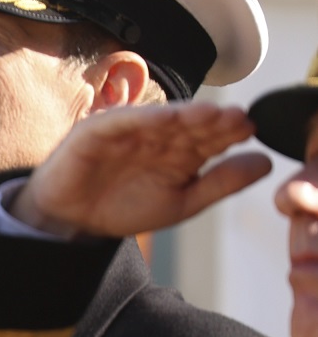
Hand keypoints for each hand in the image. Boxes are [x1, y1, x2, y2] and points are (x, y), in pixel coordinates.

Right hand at [15, 103, 272, 238]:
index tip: (251, 129)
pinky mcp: (97, 131)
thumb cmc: (122, 208)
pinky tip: (165, 117)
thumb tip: (267, 162)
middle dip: (213, 121)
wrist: (69, 223)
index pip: (210, 136)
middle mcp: (157, 136)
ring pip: (161, 118)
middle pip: (189, 124)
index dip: (229, 132)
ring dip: (186, 114)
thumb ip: (221, 182)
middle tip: (238, 118)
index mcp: (179, 151)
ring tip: (211, 113)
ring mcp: (128, 130)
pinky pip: (122, 121)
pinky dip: (143, 117)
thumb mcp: (181, 202)